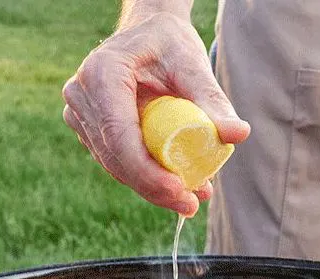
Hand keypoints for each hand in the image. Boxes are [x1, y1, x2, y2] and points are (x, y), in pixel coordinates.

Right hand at [62, 11, 250, 215]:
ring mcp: (80, 115)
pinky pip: (118, 163)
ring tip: (192, 197)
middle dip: (154, 188)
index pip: (120, 136)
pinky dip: (147, 178)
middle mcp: (82, 96)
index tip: (179, 190)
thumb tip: (239, 134)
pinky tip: (177, 186)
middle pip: (117, 158)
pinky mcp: (89, 130)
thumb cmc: (170, 44)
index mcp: (102, 75)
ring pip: (116, 167)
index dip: (147, 171)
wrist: (149, 35)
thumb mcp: (194, 66)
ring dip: (153, 189)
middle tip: (191, 204)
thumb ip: (214, 102)